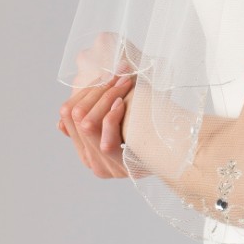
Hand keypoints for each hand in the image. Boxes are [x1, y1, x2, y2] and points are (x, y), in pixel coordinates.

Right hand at [58, 33, 139, 177]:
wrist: (178, 147)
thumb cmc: (149, 122)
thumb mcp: (120, 112)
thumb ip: (97, 108)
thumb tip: (65, 113)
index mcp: (84, 145)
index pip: (67, 114)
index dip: (84, 90)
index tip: (106, 73)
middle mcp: (90, 159)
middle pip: (76, 117)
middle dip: (97, 89)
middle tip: (118, 74)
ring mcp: (105, 167)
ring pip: (87, 125)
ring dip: (105, 97)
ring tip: (123, 83)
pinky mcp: (122, 170)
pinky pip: (106, 142)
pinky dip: (112, 117)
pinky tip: (122, 103)